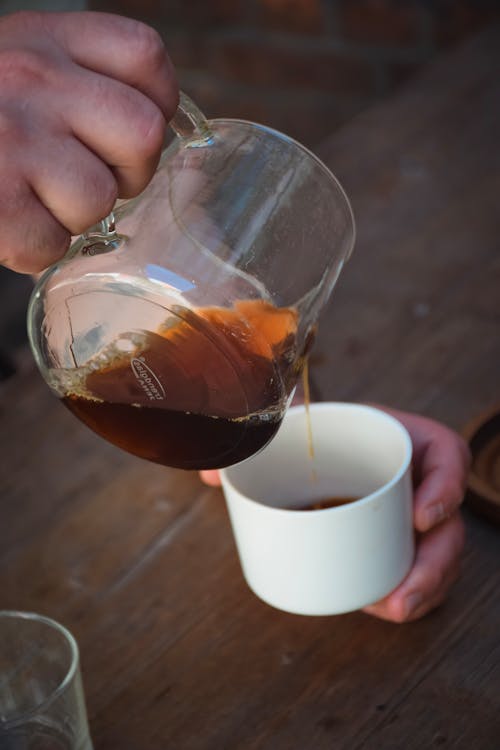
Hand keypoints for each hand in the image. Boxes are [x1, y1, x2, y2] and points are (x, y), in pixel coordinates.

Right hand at [0, 11, 177, 272]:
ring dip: (75, 215)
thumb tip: (154, 128)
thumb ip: (83, 80)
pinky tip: (11, 223)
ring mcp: (12, 139)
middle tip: (89, 176)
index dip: (155, 104)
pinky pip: (50, 245)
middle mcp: (32, 80)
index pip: (144, 58)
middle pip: (142, 133)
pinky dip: (35, 248)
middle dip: (128, 171)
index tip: (126, 132)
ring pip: (100, 199)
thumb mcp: (22, 65)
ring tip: (36, 198)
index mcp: (45, 40)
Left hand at [200, 406, 469, 622]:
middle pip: (448, 524)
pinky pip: (418, 566)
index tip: (421, 517)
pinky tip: (382, 606)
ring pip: (439, 555)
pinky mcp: (402, 537)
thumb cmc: (315, 432)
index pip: (445, 456)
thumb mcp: (296, 427)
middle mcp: (416, 478)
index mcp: (401, 439)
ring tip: (388, 610)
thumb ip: (259, 441)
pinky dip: (408, 590)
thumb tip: (210, 474)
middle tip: (402, 596)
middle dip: (433, 566)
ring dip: (422, 589)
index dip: (446, 487)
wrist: (320, 443)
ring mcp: (412, 512)